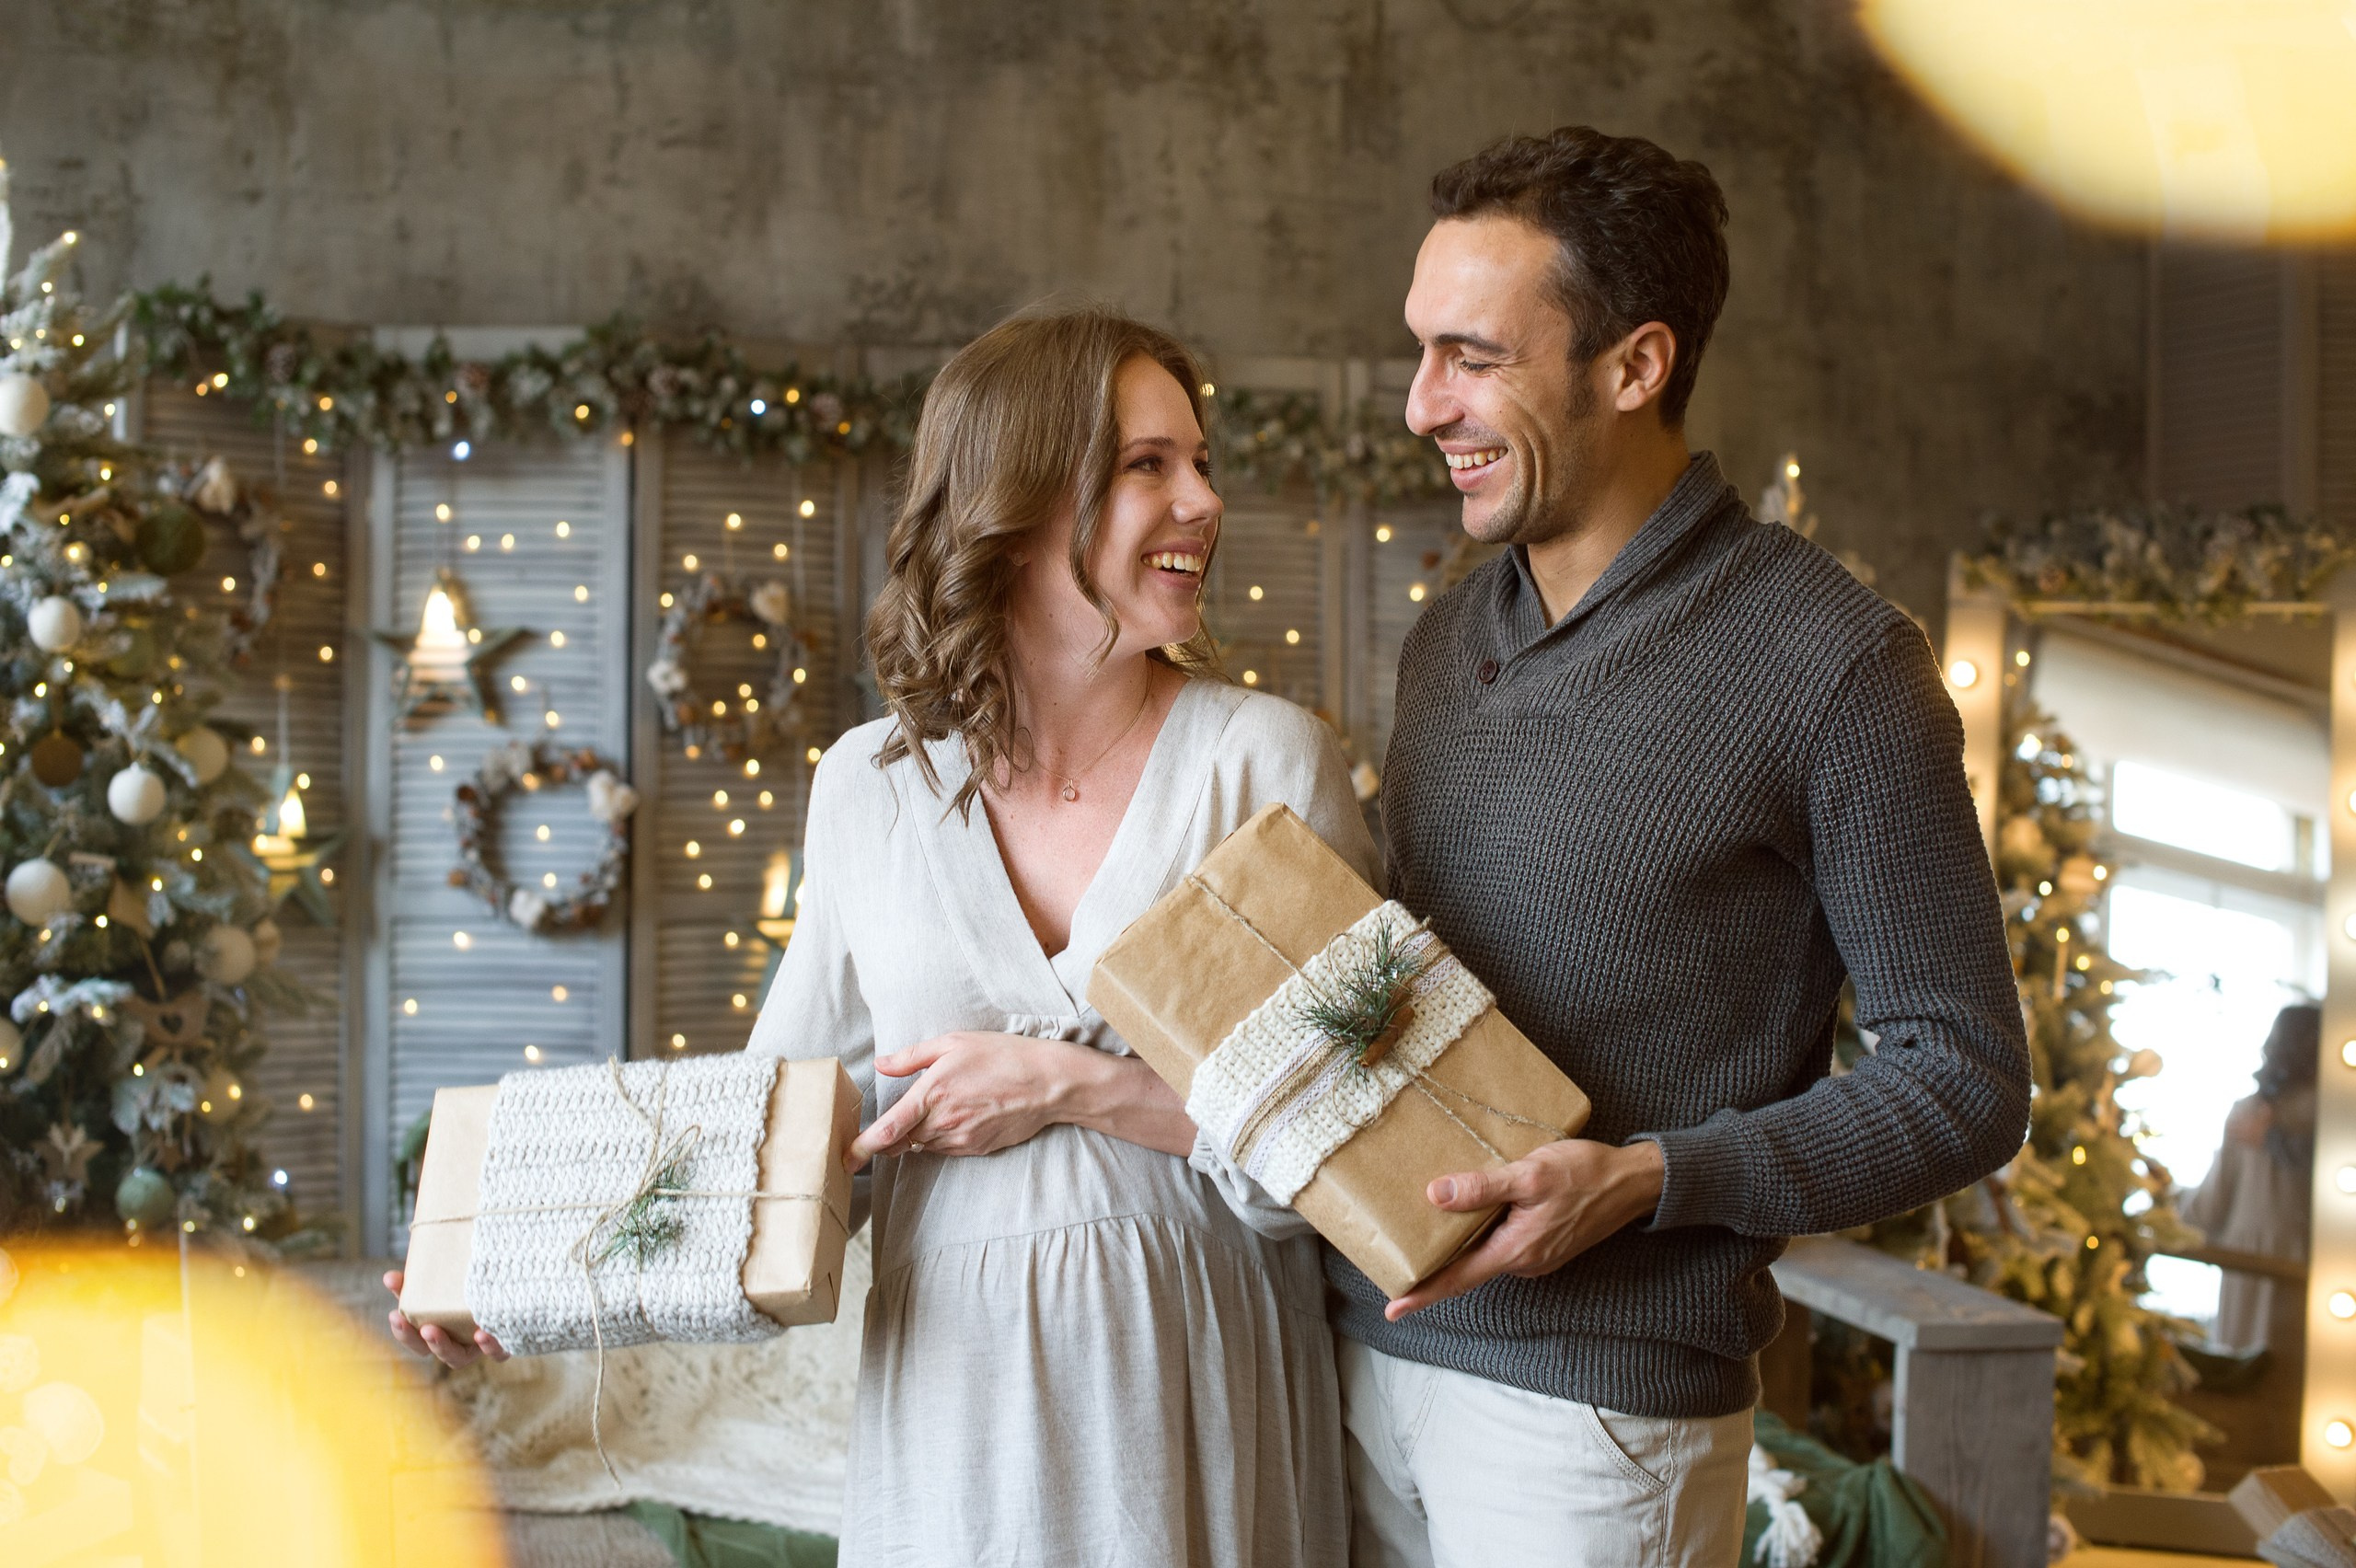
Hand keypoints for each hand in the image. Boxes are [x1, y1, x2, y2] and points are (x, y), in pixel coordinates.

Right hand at [383, 1269, 509, 1367]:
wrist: (513, 1277)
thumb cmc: (470, 1280)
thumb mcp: (443, 1276)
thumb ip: (416, 1280)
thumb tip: (388, 1276)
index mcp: (440, 1329)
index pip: (415, 1339)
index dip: (403, 1331)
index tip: (394, 1314)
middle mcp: (458, 1343)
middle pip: (437, 1353)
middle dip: (428, 1343)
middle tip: (424, 1328)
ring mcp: (479, 1346)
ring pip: (460, 1358)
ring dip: (452, 1349)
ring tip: (447, 1333)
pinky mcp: (504, 1342)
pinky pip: (498, 1352)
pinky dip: (491, 1346)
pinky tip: (484, 1333)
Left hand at [846, 1032, 1088, 1169]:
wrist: (1047, 1083)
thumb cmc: (1001, 1056)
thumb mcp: (954, 1043)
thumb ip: (911, 1057)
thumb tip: (880, 1064)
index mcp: (932, 1094)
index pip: (888, 1129)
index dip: (862, 1147)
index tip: (844, 1158)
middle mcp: (943, 1122)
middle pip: (901, 1141)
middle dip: (889, 1137)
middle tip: (890, 1122)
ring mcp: (960, 1139)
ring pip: (922, 1145)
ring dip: (917, 1134)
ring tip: (937, 1107)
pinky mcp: (975, 1148)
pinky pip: (944, 1148)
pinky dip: (940, 1137)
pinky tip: (957, 1115)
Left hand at [1384, 1139, 1665, 1319]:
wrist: (1634, 1182)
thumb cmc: (1585, 1175)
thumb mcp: (1531, 1174)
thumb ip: (1484, 1187)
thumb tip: (1436, 1195)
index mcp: (1516, 1251)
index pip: (1458, 1279)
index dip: (1423, 1294)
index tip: (1392, 1310)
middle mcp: (1524, 1261)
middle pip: (1467, 1269)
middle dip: (1433, 1268)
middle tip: (1395, 1261)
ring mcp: (1536, 1255)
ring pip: (1485, 1254)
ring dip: (1457, 1247)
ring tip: (1423, 1231)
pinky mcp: (1544, 1242)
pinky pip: (1502, 1243)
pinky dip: (1481, 1234)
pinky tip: (1468, 1213)